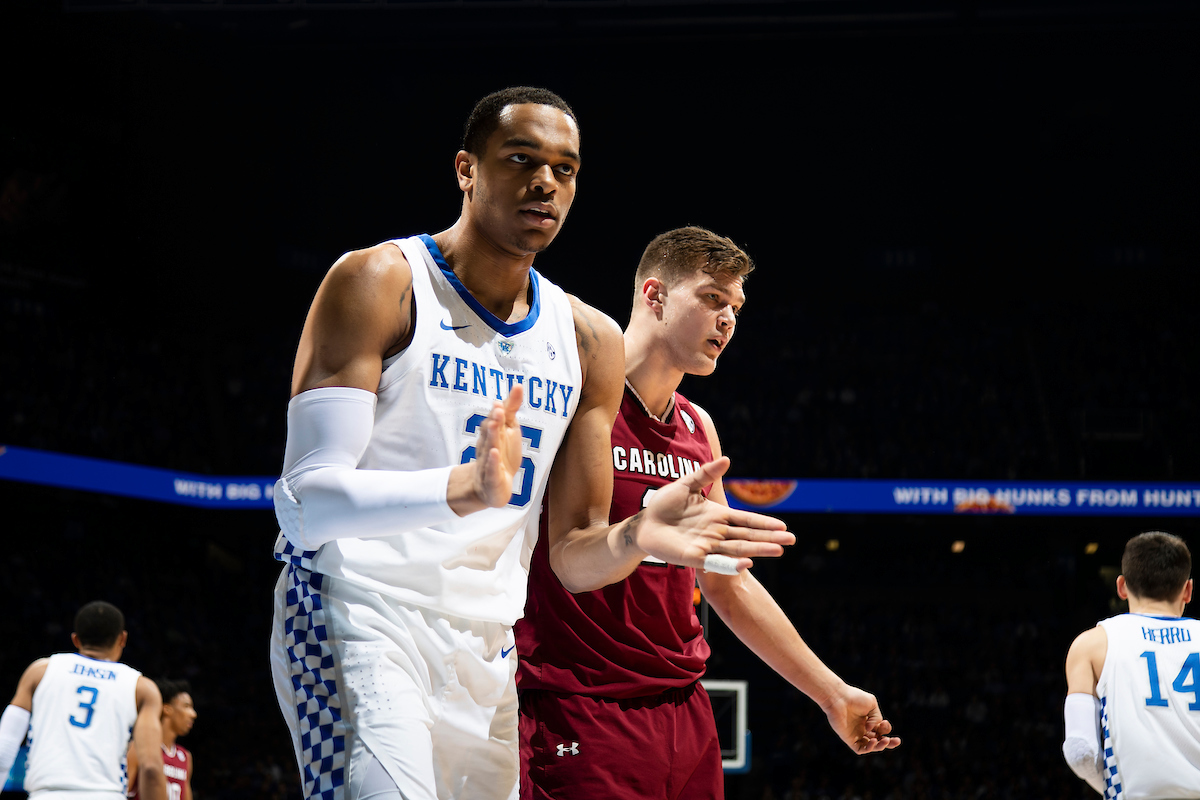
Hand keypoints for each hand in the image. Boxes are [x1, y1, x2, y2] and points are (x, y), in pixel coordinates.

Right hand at [471, 385, 524, 507]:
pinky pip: (491, 469)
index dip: (501, 408)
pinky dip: (492, 461)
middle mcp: (488, 444)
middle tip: (499, 408)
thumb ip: (511, 409)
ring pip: (489, 447)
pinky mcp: (491, 478)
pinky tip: (495, 453)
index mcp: (493, 433)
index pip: (496, 418)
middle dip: (494, 419)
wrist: (488, 487)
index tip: (505, 398)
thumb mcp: (509, 430)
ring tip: (495, 424)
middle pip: (490, 430)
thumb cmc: (501, 454)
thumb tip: (518, 386)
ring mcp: (488, 461)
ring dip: (492, 435)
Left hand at [632, 457, 793, 570]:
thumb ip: (706, 474)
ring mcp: (706, 546)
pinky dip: (730, 564)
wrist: (644, 522)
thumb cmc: (665, 504)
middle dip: (768, 539)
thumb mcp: (686, 484)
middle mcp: (716, 533)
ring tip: (778, 550)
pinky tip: (747, 564)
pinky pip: (715, 562)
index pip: (745, 520)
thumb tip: (727, 459)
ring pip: (737, 550)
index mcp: (717, 516)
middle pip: (747, 537)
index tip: (783, 526)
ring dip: (757, 550)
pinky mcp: (693, 557)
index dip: (763, 523)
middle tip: (791, 541)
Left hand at [823, 686, 899, 753]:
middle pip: (878, 740)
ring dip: (880, 746)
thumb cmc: (854, 698)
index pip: (881, 730)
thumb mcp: (872, 705)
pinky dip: (869, 748)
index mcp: (868, 720)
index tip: (884, 722)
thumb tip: (873, 730)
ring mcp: (856, 734)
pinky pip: (860, 749)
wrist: (838, 697)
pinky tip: (874, 740)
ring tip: (885, 740)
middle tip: (897, 741)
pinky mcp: (849, 739)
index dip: (886, 729)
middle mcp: (862, 728)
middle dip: (889, 742)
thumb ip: (877, 718)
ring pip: (871, 746)